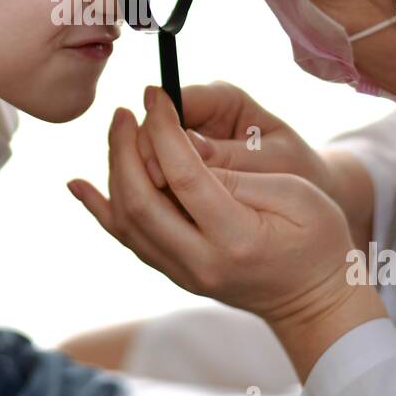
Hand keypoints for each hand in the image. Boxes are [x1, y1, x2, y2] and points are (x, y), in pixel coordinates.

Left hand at [67, 88, 384, 350]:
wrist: (313, 300)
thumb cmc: (317, 239)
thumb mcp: (296, 194)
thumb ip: (238, 173)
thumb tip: (184, 149)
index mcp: (236, 238)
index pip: (183, 176)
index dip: (162, 129)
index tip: (154, 96)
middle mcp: (201, 262)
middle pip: (140, 200)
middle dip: (124, 148)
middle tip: (126, 111)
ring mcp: (183, 273)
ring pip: (126, 220)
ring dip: (114, 169)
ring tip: (118, 129)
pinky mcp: (174, 272)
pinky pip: (127, 239)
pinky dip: (100, 209)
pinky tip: (78, 184)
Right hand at [135, 82, 329, 194]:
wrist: (307, 189)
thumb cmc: (297, 171)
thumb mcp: (274, 162)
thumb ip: (234, 157)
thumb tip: (193, 149)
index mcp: (224, 98)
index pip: (177, 103)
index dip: (161, 135)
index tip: (161, 173)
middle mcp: (199, 111)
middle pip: (152, 127)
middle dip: (147, 157)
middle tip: (158, 193)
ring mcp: (185, 138)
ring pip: (146, 152)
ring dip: (143, 177)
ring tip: (159, 211)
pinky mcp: (179, 163)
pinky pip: (153, 173)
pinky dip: (148, 191)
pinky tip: (138, 208)